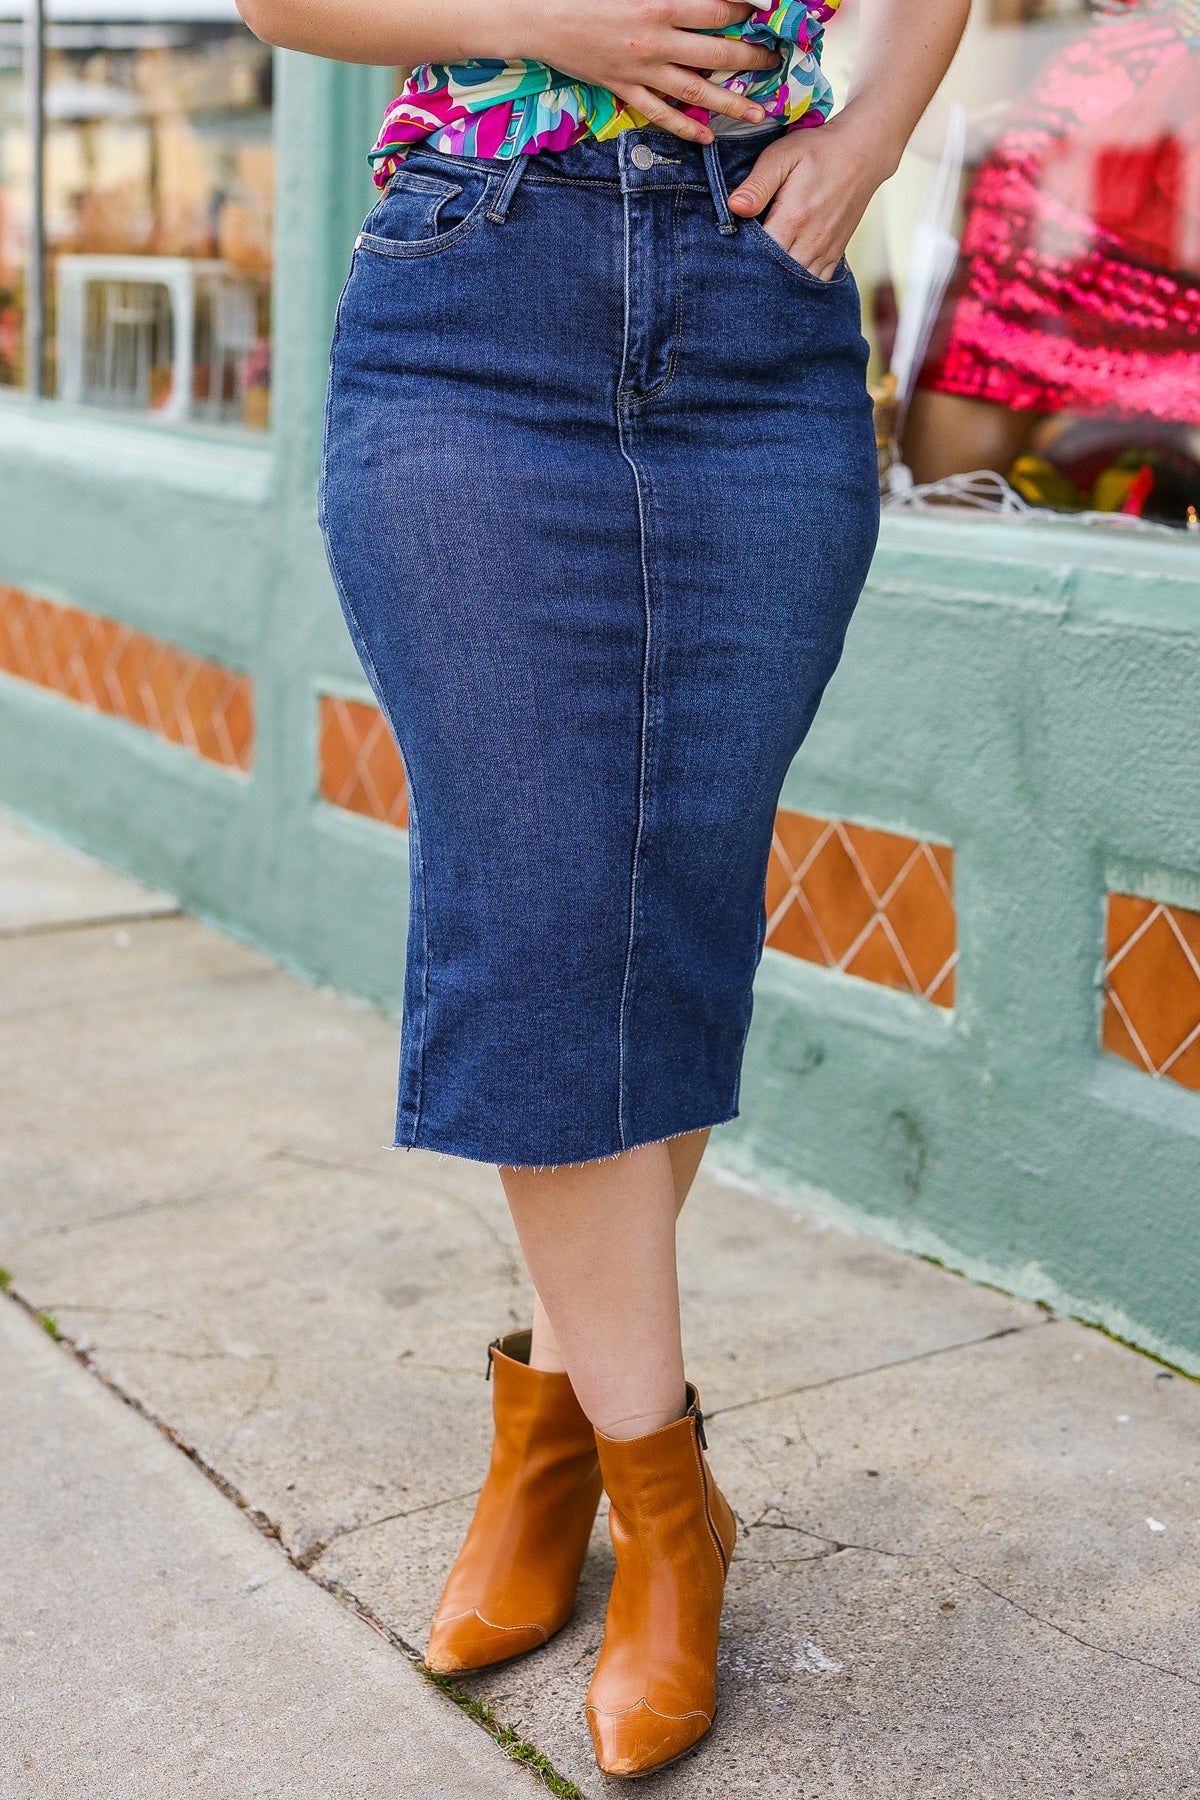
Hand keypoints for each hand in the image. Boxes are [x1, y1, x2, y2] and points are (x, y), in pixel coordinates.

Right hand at [511, 0, 781, 143]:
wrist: (540, 18)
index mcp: (660, 3)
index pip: (718, 9)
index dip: (747, 11)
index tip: (768, 16)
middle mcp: (656, 41)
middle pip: (717, 53)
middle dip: (751, 58)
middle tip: (775, 63)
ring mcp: (641, 70)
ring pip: (696, 92)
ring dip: (730, 104)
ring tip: (757, 113)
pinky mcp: (624, 89)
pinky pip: (661, 114)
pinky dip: (686, 127)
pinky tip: (707, 136)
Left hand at [727, 109, 897, 278]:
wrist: (863, 152)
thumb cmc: (818, 150)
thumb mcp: (782, 156)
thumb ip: (758, 184)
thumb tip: (734, 207)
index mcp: (793, 219)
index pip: (759, 255)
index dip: (741, 258)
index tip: (728, 253)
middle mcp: (812, 241)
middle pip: (776, 276)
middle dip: (756, 275)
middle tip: (739, 270)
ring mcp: (826, 251)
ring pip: (796, 284)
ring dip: (777, 283)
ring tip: (759, 276)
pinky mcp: (836, 254)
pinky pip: (815, 282)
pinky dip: (799, 285)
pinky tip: (785, 279)